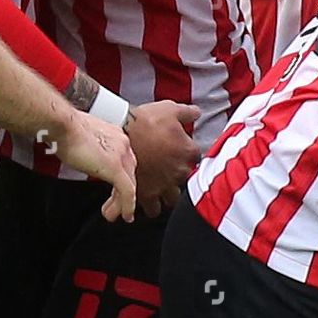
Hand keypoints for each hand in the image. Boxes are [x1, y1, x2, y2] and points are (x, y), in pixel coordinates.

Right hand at [51, 110, 137, 221]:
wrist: (62, 123)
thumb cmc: (62, 125)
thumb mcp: (80, 136)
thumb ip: (87, 146)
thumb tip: (80, 154)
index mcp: (113, 134)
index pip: (124, 159)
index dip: (121, 176)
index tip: (113, 188)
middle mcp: (122, 143)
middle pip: (130, 172)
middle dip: (123, 191)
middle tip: (113, 205)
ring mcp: (120, 155)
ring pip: (130, 184)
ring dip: (122, 202)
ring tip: (114, 215)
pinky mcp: (115, 168)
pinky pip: (128, 192)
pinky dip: (128, 206)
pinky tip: (125, 215)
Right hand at [125, 101, 201, 217]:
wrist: (121, 132)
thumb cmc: (145, 120)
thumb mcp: (170, 108)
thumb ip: (187, 112)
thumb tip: (197, 112)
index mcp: (188, 151)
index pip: (196, 156)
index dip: (186, 152)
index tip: (179, 149)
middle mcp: (180, 171)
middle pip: (186, 180)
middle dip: (177, 176)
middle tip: (167, 168)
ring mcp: (164, 185)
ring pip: (172, 199)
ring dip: (167, 194)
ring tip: (158, 186)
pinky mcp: (147, 194)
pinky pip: (153, 209)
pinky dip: (150, 205)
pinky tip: (146, 197)